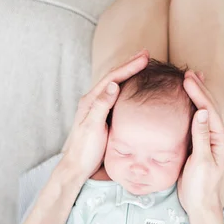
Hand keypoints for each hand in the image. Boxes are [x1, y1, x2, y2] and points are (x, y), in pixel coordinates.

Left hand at [61, 50, 149, 180]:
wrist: (77, 168)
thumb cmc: (84, 150)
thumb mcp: (93, 128)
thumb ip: (101, 106)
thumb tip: (114, 85)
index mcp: (90, 101)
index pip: (112, 78)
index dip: (129, 66)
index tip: (145, 58)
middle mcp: (93, 102)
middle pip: (113, 78)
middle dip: (130, 65)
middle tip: (146, 55)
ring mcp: (98, 109)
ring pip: (115, 86)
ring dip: (129, 75)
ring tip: (142, 66)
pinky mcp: (102, 118)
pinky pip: (117, 98)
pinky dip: (127, 89)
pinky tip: (134, 89)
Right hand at [178, 70, 223, 215]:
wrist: (199, 202)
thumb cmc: (201, 185)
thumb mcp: (201, 161)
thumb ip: (202, 136)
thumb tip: (203, 112)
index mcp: (220, 139)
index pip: (210, 110)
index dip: (199, 94)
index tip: (187, 80)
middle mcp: (217, 137)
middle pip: (209, 108)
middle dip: (199, 90)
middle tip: (187, 74)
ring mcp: (208, 140)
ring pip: (203, 113)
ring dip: (196, 96)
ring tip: (188, 81)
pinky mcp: (199, 145)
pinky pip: (196, 122)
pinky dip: (190, 109)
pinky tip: (184, 103)